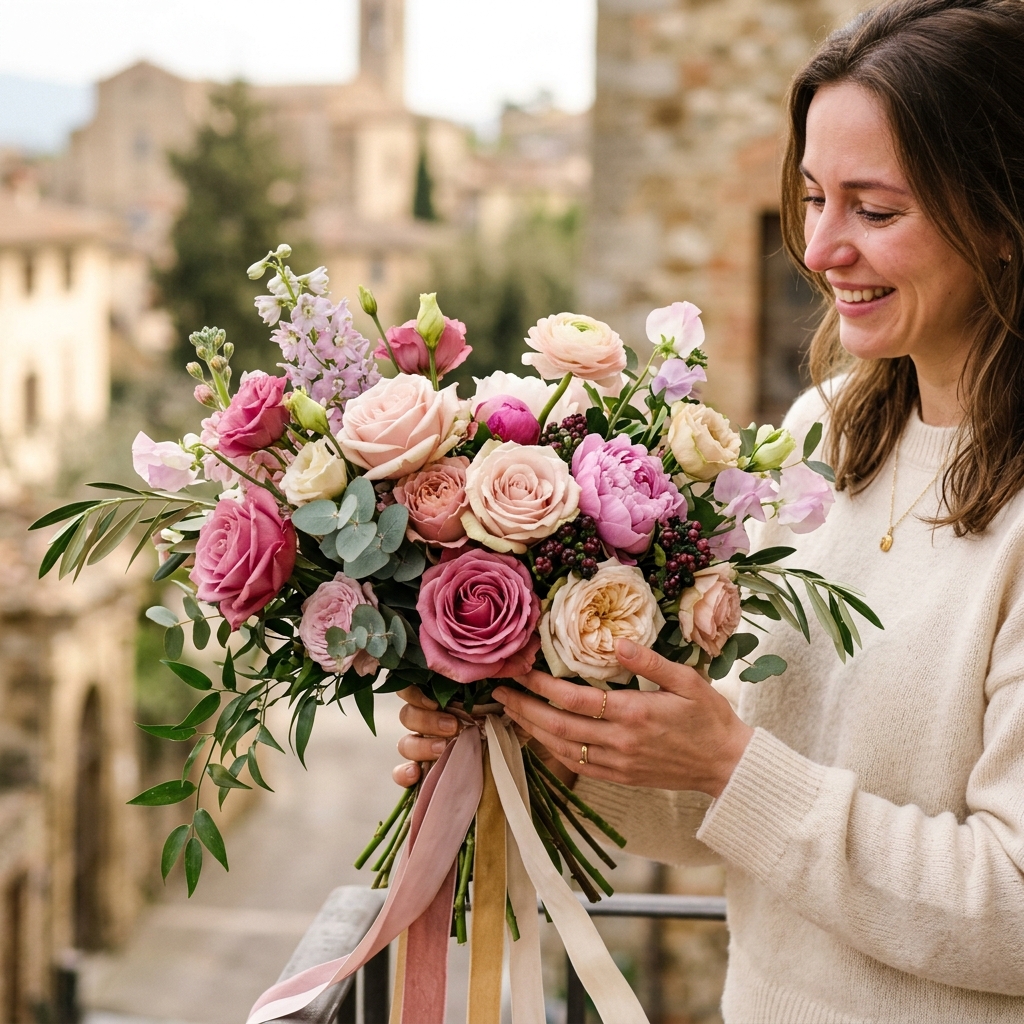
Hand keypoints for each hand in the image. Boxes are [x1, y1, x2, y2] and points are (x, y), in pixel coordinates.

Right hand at [391, 686, 577, 788]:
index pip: (411, 687)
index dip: (415, 691)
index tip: (435, 699)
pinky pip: (403, 773)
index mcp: (442, 697)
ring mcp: (426, 746)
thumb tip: (510, 662)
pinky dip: (405, 774)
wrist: (521, 752)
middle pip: (407, 714)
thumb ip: (503, 681)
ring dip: (420, 745)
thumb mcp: (509, 699)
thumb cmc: (509, 719)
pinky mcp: (428, 772)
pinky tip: (416, 773)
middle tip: (454, 726)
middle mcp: (429, 720)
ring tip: (443, 748)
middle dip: (426, 720)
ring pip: (405, 743)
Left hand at [493, 638, 752, 797]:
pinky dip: (552, 751)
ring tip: (510, 711)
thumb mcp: (688, 680)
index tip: (521, 671)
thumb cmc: (709, 717)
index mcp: (634, 714)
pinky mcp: (619, 777)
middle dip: (524, 708)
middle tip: (498, 693)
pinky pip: (576, 765)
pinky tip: (539, 737)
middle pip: (559, 726)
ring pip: (562, 748)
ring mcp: (617, 763)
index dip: (543, 686)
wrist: (726, 765)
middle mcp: (620, 742)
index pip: (575, 699)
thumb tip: (617, 642)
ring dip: (532, 730)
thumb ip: (650, 662)